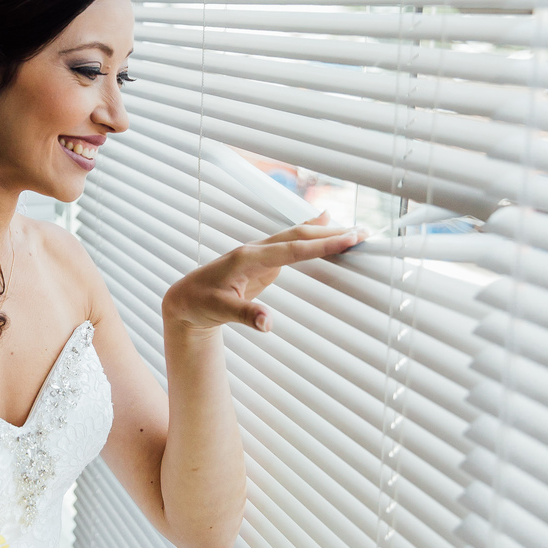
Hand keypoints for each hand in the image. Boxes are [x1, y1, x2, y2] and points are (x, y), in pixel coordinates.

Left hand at [161, 211, 363, 333]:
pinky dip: (310, 235)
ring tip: (354, 230)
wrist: (184, 299)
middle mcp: (256, 250)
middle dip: (330, 233)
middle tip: (363, 233)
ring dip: (324, 232)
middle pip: (298, 237)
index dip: (321, 245)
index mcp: (248, 259)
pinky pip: (292, 244)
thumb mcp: (219, 311)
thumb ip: (245, 315)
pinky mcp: (262, 261)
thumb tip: (269, 324)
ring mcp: (260, 254)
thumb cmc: (199, 303)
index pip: (292, 250)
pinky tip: (324, 223)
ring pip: (296, 237)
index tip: (348, 239)